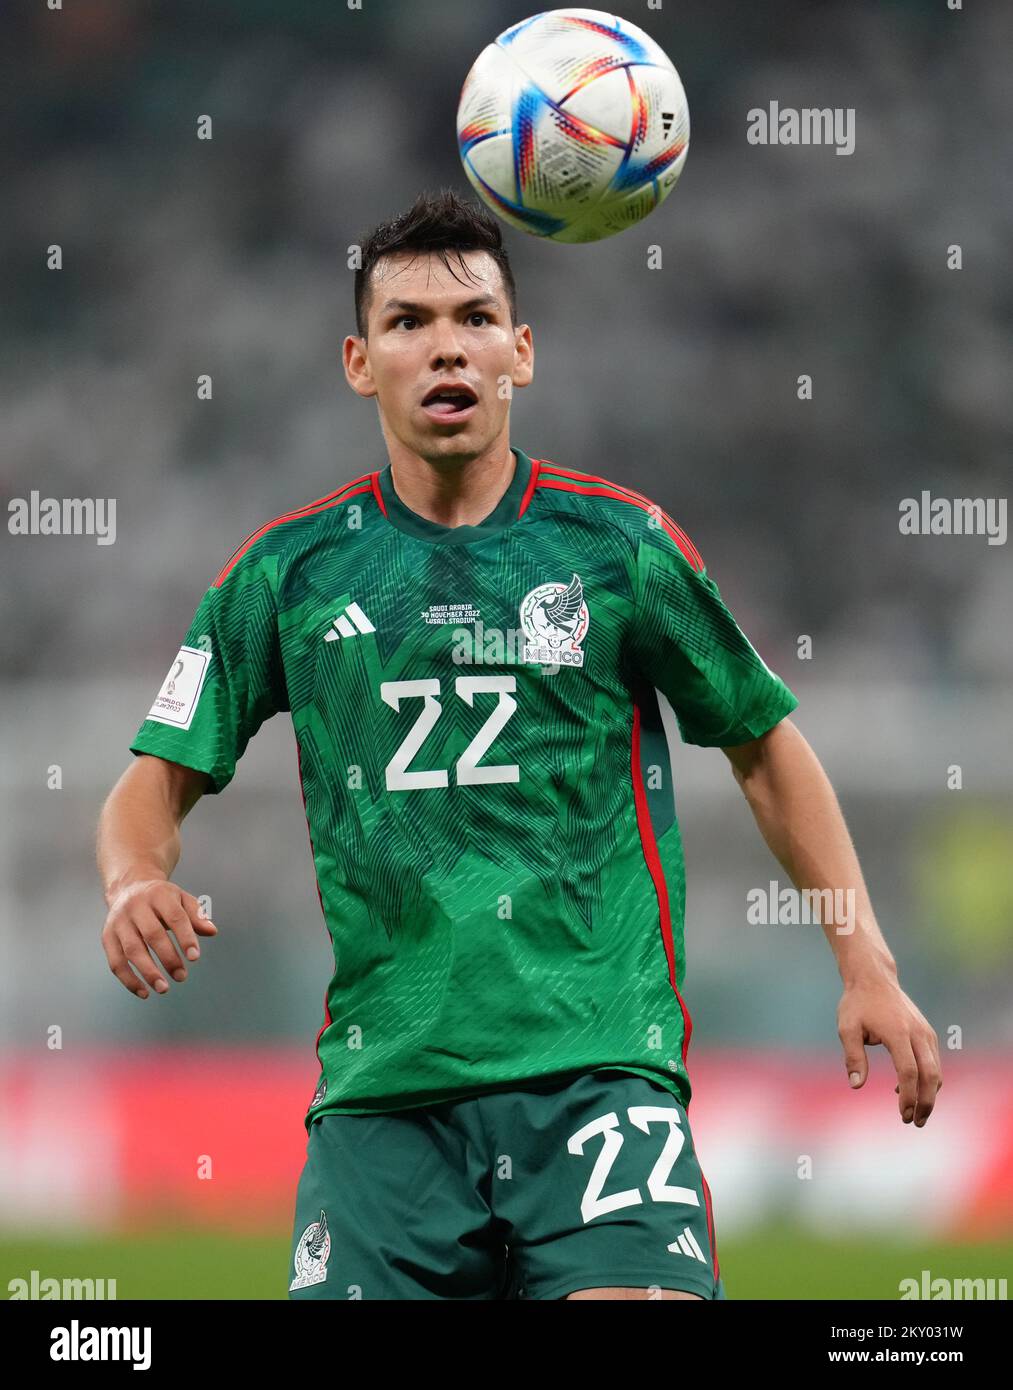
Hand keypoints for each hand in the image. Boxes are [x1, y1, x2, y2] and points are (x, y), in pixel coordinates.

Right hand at [101, 879, 216, 998]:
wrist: (129, 888)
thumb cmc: (161, 899)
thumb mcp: (181, 899)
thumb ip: (197, 915)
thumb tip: (212, 931)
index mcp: (159, 895)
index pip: (175, 917)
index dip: (185, 937)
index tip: (195, 957)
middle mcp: (136, 907)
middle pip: (152, 934)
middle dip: (168, 958)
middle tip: (182, 977)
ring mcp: (119, 922)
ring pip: (132, 949)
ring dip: (147, 972)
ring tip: (164, 988)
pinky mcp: (107, 936)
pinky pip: (115, 962)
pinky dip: (128, 980)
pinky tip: (144, 992)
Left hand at [837, 975, 941, 1125]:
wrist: (874, 978)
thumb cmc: (857, 1004)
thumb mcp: (847, 1028)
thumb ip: (853, 1056)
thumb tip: (856, 1085)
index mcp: (898, 1032)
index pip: (909, 1072)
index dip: (908, 1096)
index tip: (903, 1114)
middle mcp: (918, 1033)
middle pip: (931, 1075)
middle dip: (926, 1102)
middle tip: (915, 1122)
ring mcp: (926, 1033)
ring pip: (936, 1070)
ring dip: (929, 1094)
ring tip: (915, 1113)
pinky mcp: (927, 1033)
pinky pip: (933, 1062)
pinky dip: (927, 1080)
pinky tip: (908, 1088)